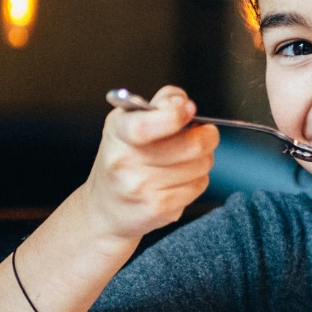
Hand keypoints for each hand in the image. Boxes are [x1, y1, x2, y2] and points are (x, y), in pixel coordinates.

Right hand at [81, 86, 218, 244]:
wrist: (104, 208)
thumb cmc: (122, 158)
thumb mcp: (130, 121)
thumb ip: (160, 103)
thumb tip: (183, 102)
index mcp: (118, 133)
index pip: (146, 125)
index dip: (175, 115)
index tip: (188, 110)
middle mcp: (126, 162)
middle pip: (191, 145)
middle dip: (207, 136)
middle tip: (205, 133)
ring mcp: (142, 189)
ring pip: (201, 166)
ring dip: (203, 158)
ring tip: (187, 158)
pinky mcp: (159, 209)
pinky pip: (199, 186)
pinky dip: (197, 179)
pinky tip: (180, 178)